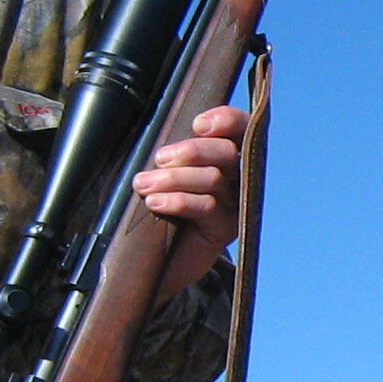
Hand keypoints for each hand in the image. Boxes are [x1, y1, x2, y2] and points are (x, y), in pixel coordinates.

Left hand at [133, 105, 247, 299]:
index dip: (226, 120)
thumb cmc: (158, 209)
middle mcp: (237, 179)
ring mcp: (234, 205)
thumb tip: (159, 136)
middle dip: (190, 151)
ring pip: (212, 178)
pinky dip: (177, 200)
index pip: (240, 130)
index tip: (198, 123)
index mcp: (225, 159)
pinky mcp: (226, 229)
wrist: (156, 261)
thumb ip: (171, 154)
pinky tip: (155, 202)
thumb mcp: (163, 175)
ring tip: (143, 184)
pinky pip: (206, 206)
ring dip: (173, 178)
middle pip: (226, 152)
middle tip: (159, 159)